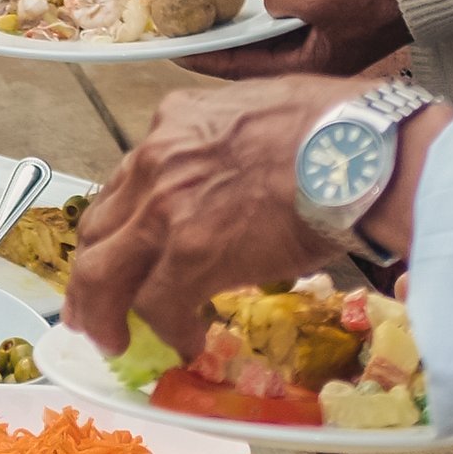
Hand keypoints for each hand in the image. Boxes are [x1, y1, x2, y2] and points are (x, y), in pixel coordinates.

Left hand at [64, 75, 366, 357]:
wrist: (363, 151)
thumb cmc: (339, 130)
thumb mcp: (263, 111)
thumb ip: (229, 144)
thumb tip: (241, 180)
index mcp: (176, 123)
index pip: (125, 183)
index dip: (120, 227)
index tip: (123, 253)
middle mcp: (157, 161)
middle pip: (98, 229)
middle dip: (89, 276)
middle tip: (91, 309)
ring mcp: (166, 209)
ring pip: (102, 273)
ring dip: (101, 314)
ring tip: (113, 340)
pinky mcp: (189, 254)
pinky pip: (156, 305)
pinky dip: (167, 330)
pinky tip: (186, 342)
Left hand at [180, 0, 409, 78]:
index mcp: (308, 71)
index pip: (242, 68)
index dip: (205, 59)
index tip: (175, 51)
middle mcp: (312, 67)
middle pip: (251, 61)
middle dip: (219, 48)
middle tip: (187, 35)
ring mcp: (322, 51)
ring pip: (269, 44)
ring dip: (242, 32)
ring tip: (212, 21)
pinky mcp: (330, 33)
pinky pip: (287, 29)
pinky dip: (267, 18)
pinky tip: (253, 6)